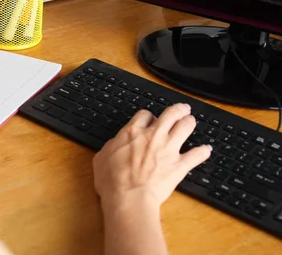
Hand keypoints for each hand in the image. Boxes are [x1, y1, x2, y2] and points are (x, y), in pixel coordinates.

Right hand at [92, 104, 212, 210]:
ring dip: (190, 122)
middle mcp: (153, 136)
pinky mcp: (179, 165)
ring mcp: (168, 149)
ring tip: (191, 121)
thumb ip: (112, 145)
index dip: (148, 116)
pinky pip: (197, 155)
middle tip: (182, 109)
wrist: (129, 198)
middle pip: (170, 114)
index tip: (149, 120)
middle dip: (178, 109)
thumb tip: (115, 143)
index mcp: (132, 132)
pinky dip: (203, 151)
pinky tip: (206, 150)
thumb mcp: (101, 157)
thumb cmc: (112, 181)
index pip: (145, 115)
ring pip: (185, 127)